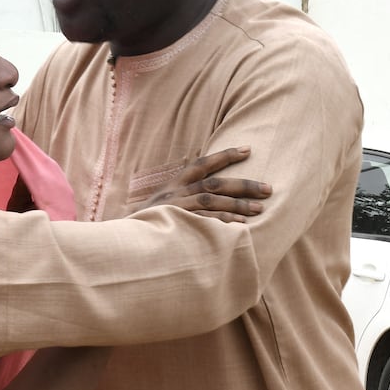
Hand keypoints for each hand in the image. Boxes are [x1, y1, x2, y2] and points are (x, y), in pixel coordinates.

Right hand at [137, 146, 270, 221]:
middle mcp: (176, 193)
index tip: (248, 149)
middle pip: (215, 182)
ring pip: (212, 199)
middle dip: (243, 184)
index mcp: (173, 185)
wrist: (121, 239)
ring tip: (260, 208)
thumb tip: (206, 198)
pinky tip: (241, 225)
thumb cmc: (145, 225)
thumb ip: (182, 199)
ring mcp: (176, 208)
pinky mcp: (177, 223)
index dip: (225, 155)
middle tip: (268, 188)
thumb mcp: (161, 206)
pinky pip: (205, 220)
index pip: (202, 164)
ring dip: (238, 203)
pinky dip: (224, 220)